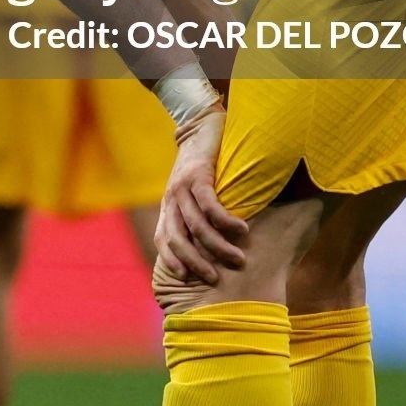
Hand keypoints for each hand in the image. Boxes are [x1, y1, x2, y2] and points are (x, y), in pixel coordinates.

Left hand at [151, 107, 247, 303]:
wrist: (201, 126)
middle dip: (196, 261)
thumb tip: (214, 245)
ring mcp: (182, 186)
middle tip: (216, 279)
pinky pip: (209, 204)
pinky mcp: (197, 174)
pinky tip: (242, 230)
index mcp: (168, 205)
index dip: (173, 260)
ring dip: (217, 246)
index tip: (188, 279)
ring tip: (238, 258)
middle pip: (178, 238)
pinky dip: (225, 221)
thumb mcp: (194, 193)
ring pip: (196, 225)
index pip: (163, 239)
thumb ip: (197, 214)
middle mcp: (171, 198)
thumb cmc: (202, 165)